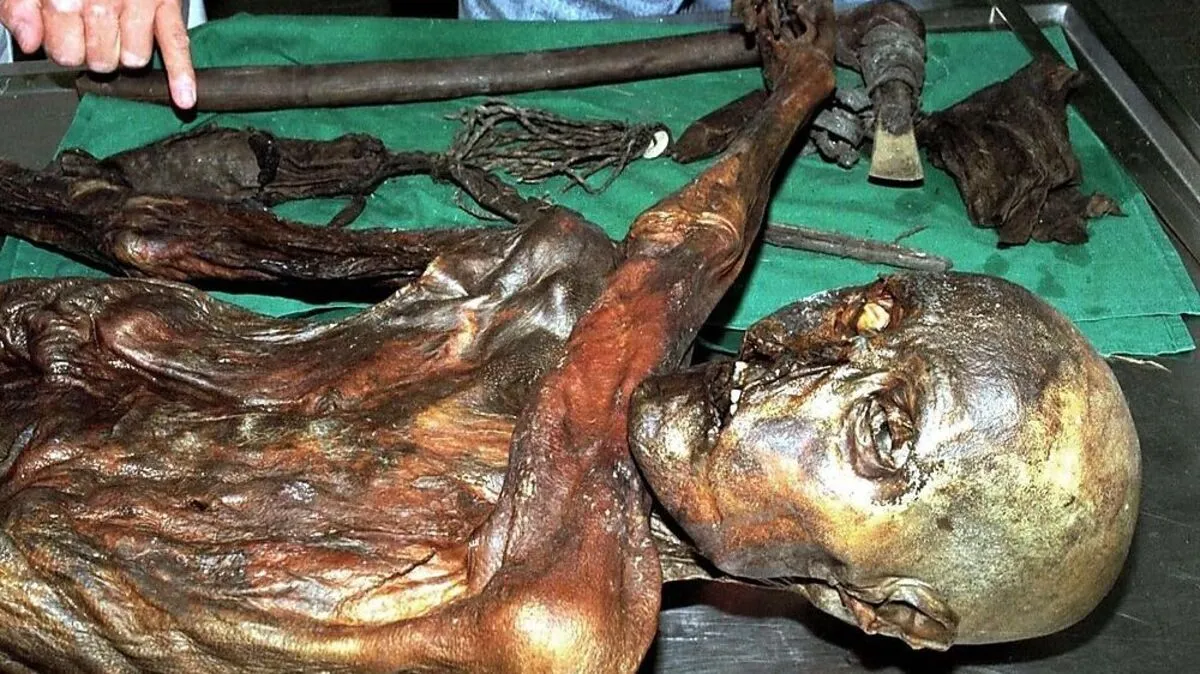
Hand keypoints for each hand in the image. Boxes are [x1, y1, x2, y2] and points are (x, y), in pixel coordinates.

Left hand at [0, 0, 194, 108]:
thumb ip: (18, 7)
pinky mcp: (166, 3)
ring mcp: (138, 2)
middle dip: (94, 56)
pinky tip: (184, 96)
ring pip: (134, 58)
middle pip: (100, 61)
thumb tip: (29, 41)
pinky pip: (175, 43)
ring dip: (126, 57)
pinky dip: (181, 73)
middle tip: (89, 35)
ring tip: (118, 35)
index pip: (65, 52)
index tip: (63, 38)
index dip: (63, 52)